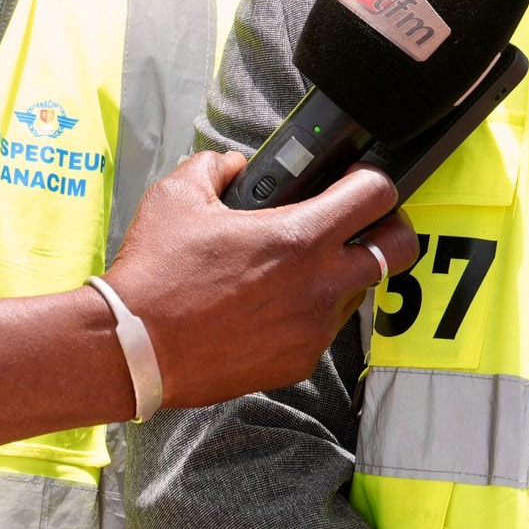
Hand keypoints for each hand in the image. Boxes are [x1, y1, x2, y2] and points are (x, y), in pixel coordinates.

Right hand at [101, 152, 417, 406]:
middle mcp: (319, 286)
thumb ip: (215, 166)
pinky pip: (325, 329)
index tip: (357, 180)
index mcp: (300, 237)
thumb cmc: (155, 272)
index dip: (373, 180)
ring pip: (361, 290)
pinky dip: (312, 312)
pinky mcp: (298, 362)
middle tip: (360, 223)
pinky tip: (275, 305)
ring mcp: (313, 329)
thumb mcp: (179, 195)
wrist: (129, 349)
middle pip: (399, 249)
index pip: (378, 195)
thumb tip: (233, 165)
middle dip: (389, 229)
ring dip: (344, 273)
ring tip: (301, 267)